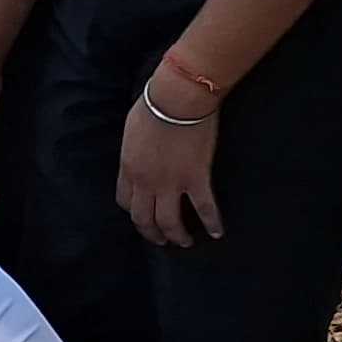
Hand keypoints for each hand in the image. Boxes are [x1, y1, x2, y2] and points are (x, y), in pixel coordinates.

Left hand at [116, 84, 227, 245]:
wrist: (178, 98)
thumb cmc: (155, 104)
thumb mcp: (132, 129)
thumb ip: (134, 149)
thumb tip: (139, 155)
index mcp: (128, 167)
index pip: (125, 200)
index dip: (134, 212)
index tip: (142, 216)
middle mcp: (146, 181)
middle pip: (144, 218)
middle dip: (152, 233)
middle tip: (162, 240)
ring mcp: (170, 183)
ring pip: (170, 222)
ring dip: (177, 236)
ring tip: (185, 243)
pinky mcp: (196, 179)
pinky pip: (204, 208)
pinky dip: (211, 223)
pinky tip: (216, 232)